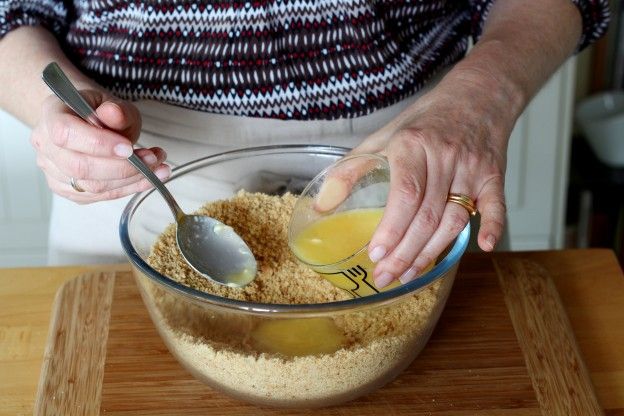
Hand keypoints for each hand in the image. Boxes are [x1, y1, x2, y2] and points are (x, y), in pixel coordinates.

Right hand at [31, 89, 169, 202]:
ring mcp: (53, 171)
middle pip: (80, 167)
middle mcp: (45, 145)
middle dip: (123, 167)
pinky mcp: (69, 190)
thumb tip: (114, 113)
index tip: (129, 147)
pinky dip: (129, 188)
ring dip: (132, 179)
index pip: (66, 133)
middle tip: (153, 158)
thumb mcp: (114, 102)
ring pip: (92, 186)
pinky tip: (149, 178)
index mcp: (51, 114)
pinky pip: (100, 196)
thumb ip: (117, 110)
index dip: (98, 144)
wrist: (90, 121)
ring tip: (158, 166)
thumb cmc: (101, 111)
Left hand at [352, 71, 514, 287]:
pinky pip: (496, 204)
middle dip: (405, 252)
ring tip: (410, 275)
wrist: (475, 96)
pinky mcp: (493, 175)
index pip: (405, 193)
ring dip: (433, 251)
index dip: (392, 227)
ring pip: (455, 218)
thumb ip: (351, 169)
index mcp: (412, 145)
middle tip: (386, 277)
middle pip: (427, 215)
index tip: (376, 254)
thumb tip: (321, 205)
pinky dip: (493, 226)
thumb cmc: (424, 121)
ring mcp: (472, 168)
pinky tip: (483, 247)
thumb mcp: (382, 137)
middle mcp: (444, 157)